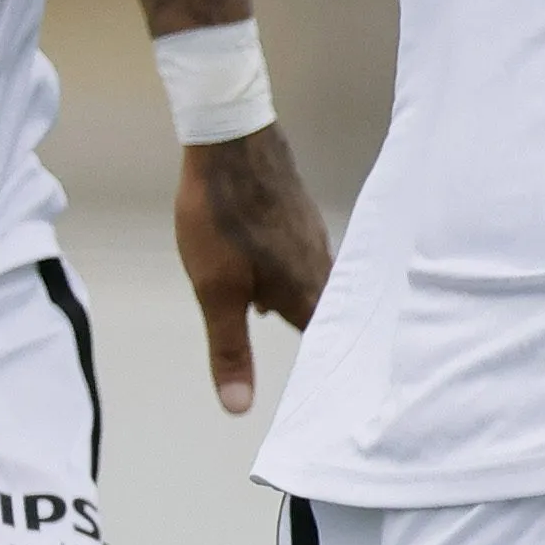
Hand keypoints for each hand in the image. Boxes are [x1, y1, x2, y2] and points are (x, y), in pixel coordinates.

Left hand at [175, 126, 330, 414]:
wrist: (229, 137)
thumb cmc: (221, 216)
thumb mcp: (214, 289)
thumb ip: (230, 349)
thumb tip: (239, 408)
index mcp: (306, 291)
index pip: (327, 343)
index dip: (327, 370)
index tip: (331, 394)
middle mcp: (321, 265)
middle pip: (325, 312)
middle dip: (316, 335)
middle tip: (311, 362)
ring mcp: (312, 235)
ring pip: (311, 281)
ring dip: (297, 300)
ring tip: (273, 316)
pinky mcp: (298, 213)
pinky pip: (302, 255)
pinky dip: (289, 272)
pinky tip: (265, 270)